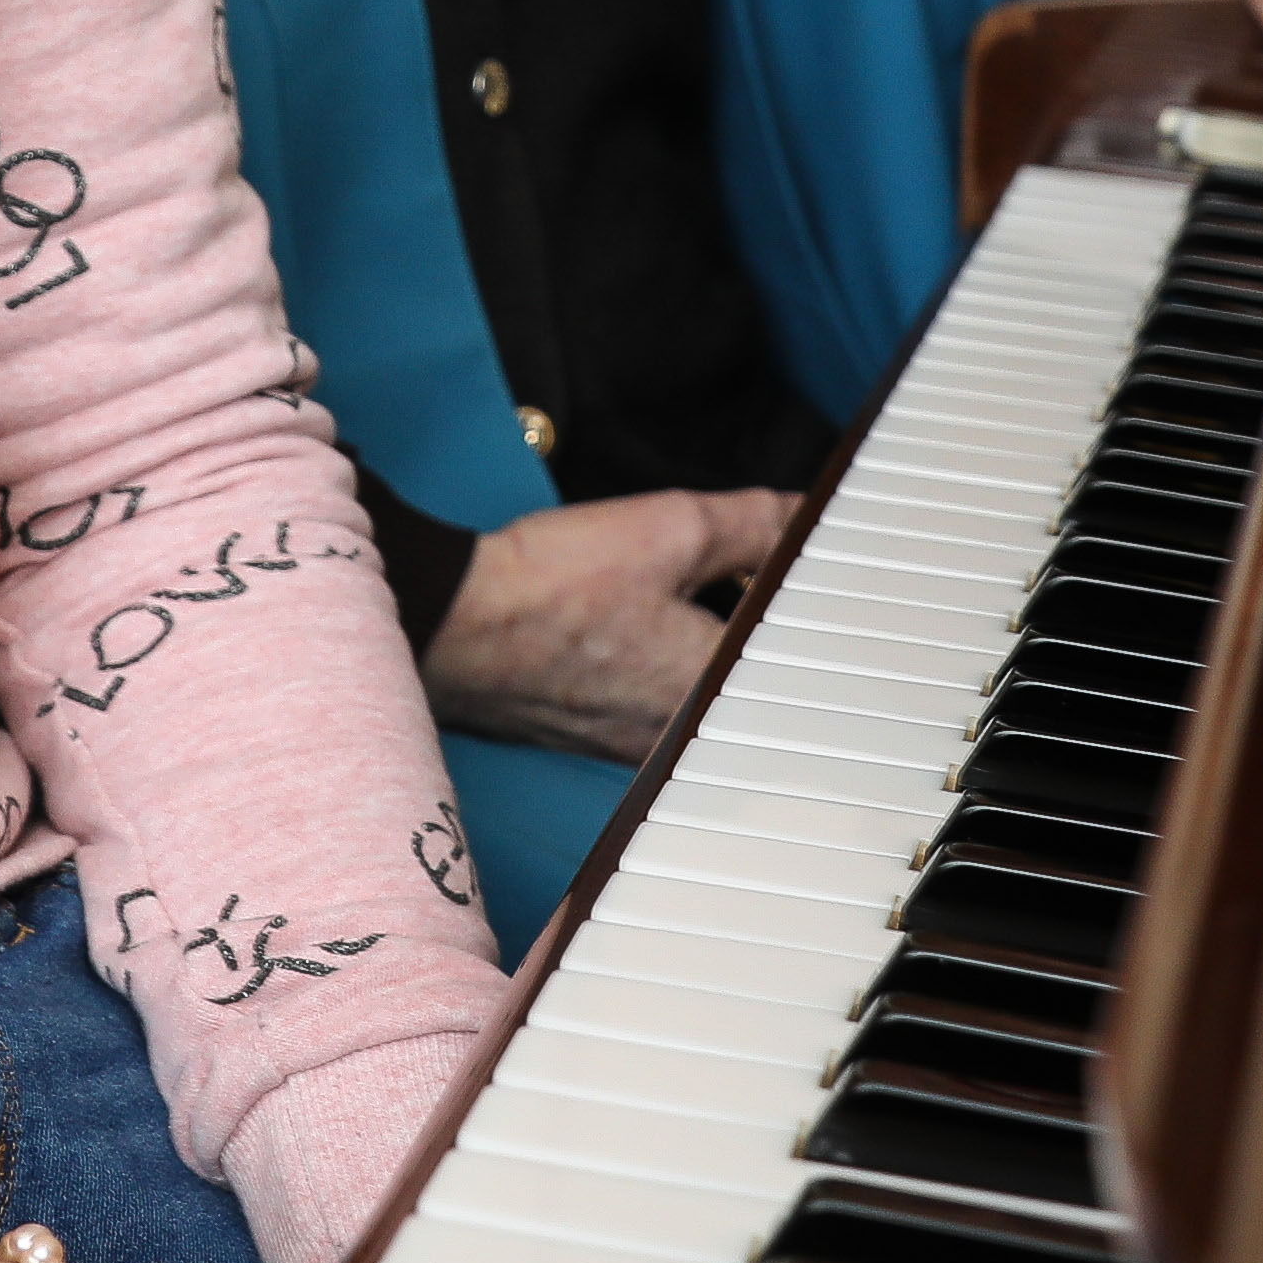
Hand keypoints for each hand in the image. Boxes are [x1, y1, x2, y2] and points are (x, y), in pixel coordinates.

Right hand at [423, 487, 796, 761]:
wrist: (452, 624)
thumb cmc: (549, 588)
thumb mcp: (670, 529)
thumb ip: (753, 524)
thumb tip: (803, 515)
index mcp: (712, 692)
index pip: (799, 656)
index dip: (811, 605)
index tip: (810, 572)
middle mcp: (680, 737)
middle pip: (754, 680)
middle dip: (761, 624)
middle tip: (760, 573)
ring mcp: (633, 746)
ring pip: (706, 694)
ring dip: (714, 646)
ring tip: (704, 590)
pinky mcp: (594, 737)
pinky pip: (656, 703)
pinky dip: (665, 663)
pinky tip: (644, 623)